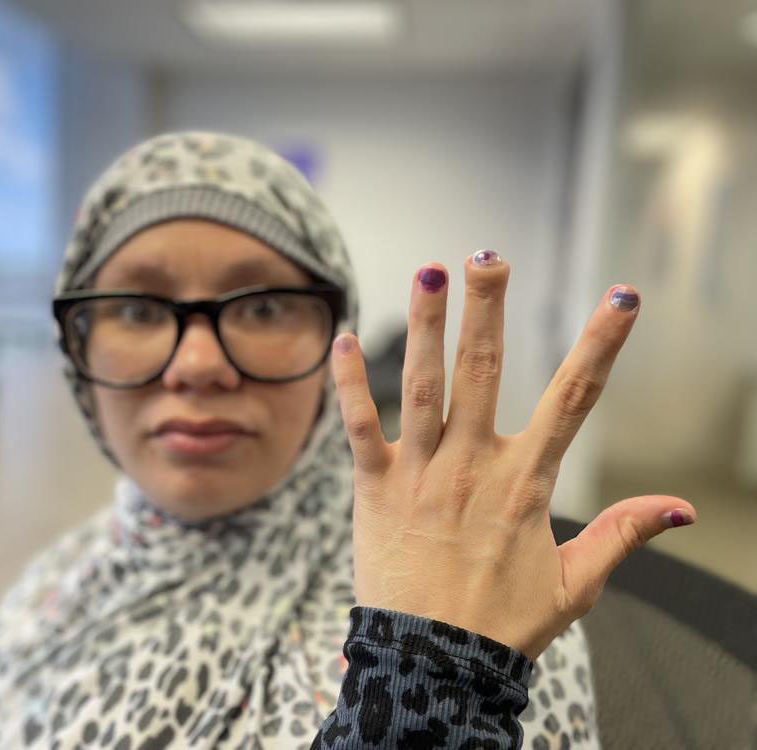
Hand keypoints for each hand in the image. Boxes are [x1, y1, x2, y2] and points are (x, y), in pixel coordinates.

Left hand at [331, 251, 696, 661]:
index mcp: (525, 482)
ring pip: (422, 386)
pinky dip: (349, 383)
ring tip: (429, 271)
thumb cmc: (501, 625)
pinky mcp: (373, 488)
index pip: (575, 400)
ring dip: (426, 326)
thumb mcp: (574, 584)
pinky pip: (358, 426)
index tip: (622, 296)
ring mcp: (419, 473)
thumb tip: (681, 507)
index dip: (601, 345)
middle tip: (490, 256)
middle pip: (484, 373)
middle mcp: (472, 465)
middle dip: (488, 310)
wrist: (431, 664)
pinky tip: (343, 338)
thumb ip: (623, 535)